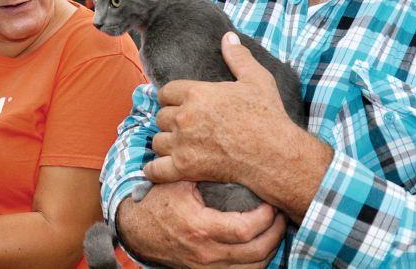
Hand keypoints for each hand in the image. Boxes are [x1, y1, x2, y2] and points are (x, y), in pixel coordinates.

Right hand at [117, 181, 285, 267]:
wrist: (136, 228)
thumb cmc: (157, 202)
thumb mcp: (178, 183)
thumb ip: (204, 174)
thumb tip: (235, 158)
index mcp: (200, 227)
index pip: (246, 229)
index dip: (265, 218)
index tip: (269, 204)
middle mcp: (205, 253)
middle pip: (256, 253)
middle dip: (275, 234)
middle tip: (280, 216)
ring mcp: (205, 267)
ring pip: (252, 268)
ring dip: (269, 250)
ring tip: (273, 230)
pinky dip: (255, 262)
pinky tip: (259, 246)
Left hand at [145, 32, 332, 221]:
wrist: (276, 154)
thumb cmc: (267, 116)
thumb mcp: (256, 79)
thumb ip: (238, 57)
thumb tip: (228, 36)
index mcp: (196, 93)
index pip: (166, 92)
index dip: (173, 98)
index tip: (181, 104)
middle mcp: (184, 116)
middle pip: (161, 117)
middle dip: (171, 121)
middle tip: (185, 127)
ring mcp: (182, 143)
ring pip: (158, 141)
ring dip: (166, 144)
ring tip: (179, 146)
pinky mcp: (184, 167)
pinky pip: (156, 169)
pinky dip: (156, 170)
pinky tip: (161, 168)